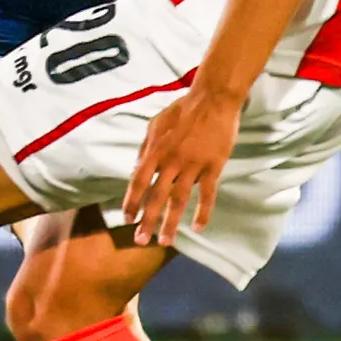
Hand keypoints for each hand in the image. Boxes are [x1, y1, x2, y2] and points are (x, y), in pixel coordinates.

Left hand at [122, 82, 242, 247]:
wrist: (213, 99)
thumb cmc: (182, 110)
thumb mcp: (155, 124)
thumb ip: (146, 148)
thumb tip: (136, 168)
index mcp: (155, 150)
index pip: (138, 181)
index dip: (132, 201)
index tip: (127, 219)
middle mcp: (171, 160)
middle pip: (156, 196)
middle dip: (147, 220)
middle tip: (140, 241)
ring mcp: (193, 165)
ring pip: (179, 200)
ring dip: (171, 223)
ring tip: (165, 241)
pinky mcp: (213, 166)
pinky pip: (207, 194)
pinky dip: (203, 212)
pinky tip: (198, 227)